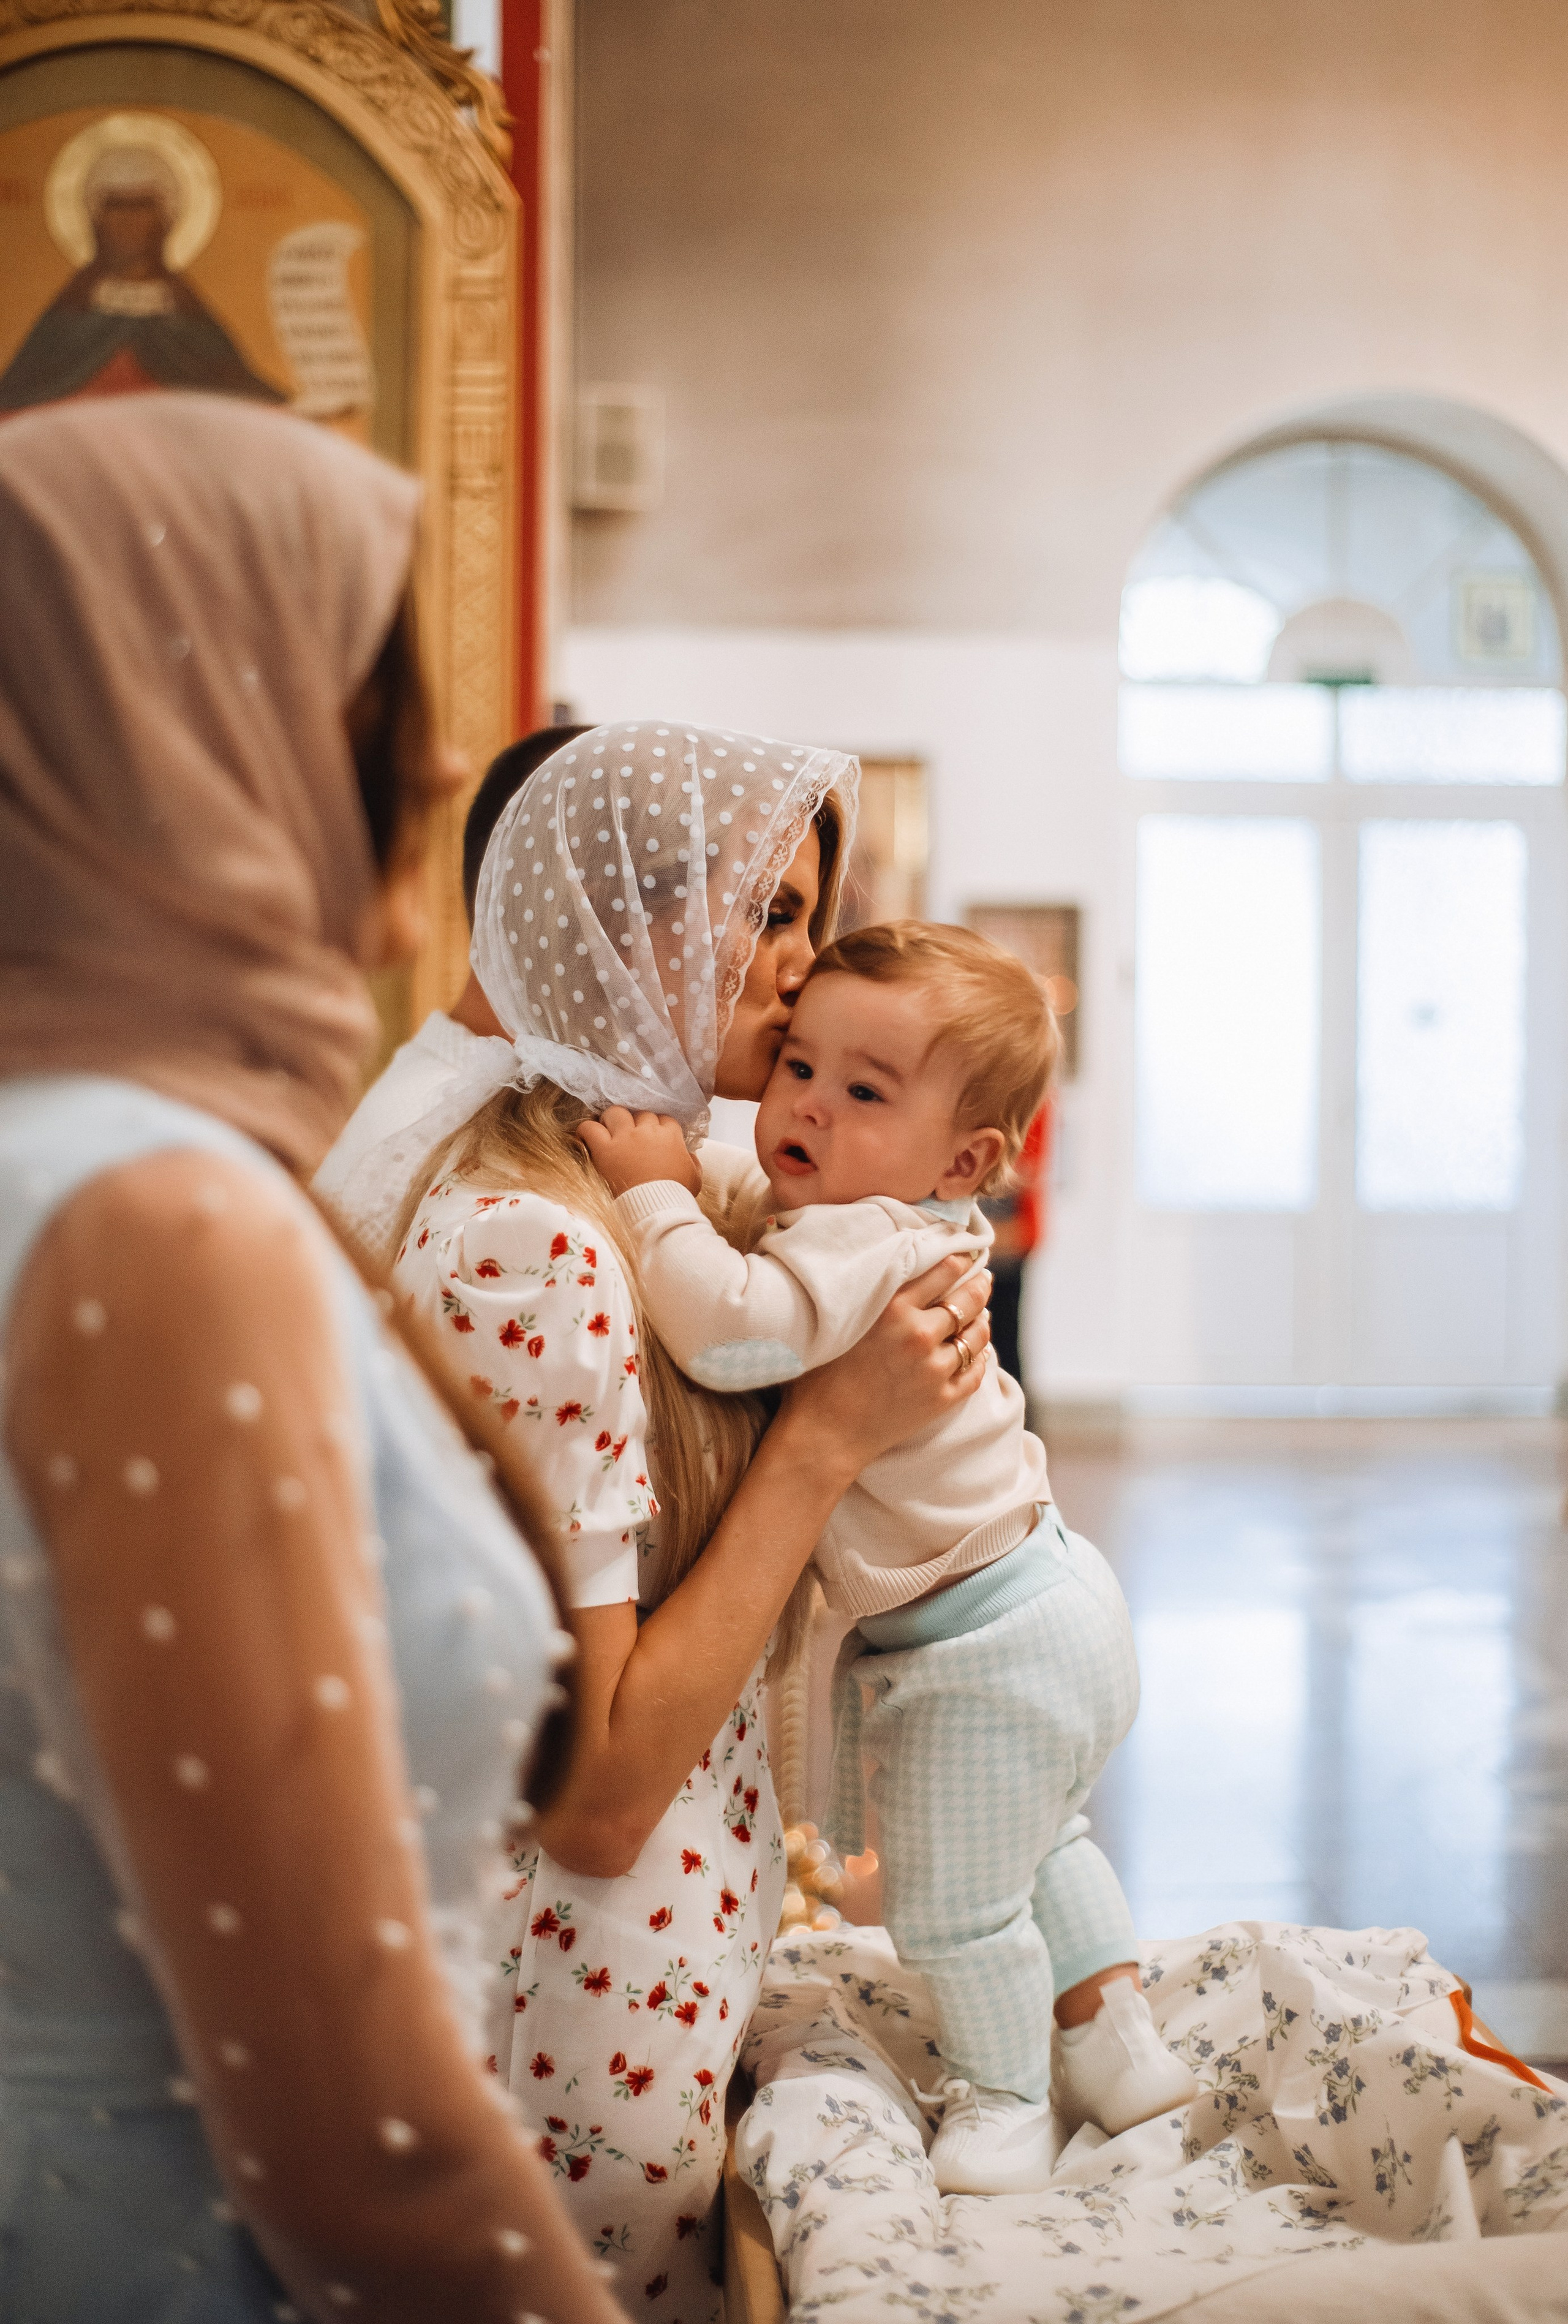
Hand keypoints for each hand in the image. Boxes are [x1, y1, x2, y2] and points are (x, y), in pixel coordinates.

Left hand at [575, 1107, 700, 1196]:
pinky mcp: (605, 1149)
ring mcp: (625, 1138)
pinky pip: (589, 1128)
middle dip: (636, 1123)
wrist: (657, 1209)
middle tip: (630, 1137)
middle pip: (640, 1113)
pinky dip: (586, 1130)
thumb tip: (688, 1153)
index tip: (652, 1138)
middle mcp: (647, 1131)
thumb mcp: (695, 1177)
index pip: (663, 1118)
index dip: (657, 1127)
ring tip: (608, 1131)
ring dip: (612, 1120)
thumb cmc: (677, 1195)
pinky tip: (587, 1136)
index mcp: (670, 1135)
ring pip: (615, 1113)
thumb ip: (692, 1160)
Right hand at [777, 1252, 992, 1477]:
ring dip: (982, 1321)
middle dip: (980, 1285)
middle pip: (967, 1300)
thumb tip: (898, 1270)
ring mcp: (934, 1369)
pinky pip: (976, 1371)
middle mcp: (919, 1334)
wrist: (825, 1434)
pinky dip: (979, 1357)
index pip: (943, 1270)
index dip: (961, 1259)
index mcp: (893, 1309)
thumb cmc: (820, 1375)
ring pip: (976, 1335)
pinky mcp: (943, 1399)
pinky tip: (976, 1351)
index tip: (968, 1253)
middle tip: (984, 1278)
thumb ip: (873, 1295)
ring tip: (982, 1314)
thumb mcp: (843, 1320)